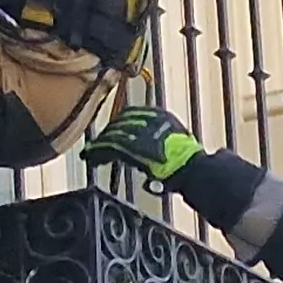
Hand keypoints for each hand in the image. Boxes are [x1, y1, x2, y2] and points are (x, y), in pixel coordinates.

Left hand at [83, 105, 203, 181]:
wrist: (192, 168)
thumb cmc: (188, 161)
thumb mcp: (176, 142)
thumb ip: (160, 140)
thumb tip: (152, 147)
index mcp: (160, 115)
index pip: (132, 114)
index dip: (119, 124)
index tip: (111, 133)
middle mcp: (148, 119)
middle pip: (120, 123)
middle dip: (107, 134)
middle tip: (97, 144)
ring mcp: (139, 132)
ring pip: (112, 135)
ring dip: (99, 145)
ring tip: (90, 154)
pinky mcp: (131, 147)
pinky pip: (110, 147)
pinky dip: (99, 153)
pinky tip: (93, 159)